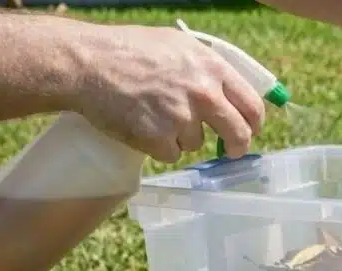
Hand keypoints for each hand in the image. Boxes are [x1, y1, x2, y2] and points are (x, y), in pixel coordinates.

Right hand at [69, 23, 264, 162]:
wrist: (87, 64)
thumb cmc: (129, 50)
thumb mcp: (178, 45)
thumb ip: (208, 68)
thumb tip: (233, 92)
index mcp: (212, 68)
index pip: (252, 104)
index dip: (255, 122)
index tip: (252, 130)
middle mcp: (203, 93)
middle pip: (239, 133)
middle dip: (238, 146)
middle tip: (232, 151)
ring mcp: (182, 118)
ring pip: (197, 143)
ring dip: (181, 136)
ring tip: (154, 113)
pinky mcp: (160, 139)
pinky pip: (171, 153)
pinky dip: (158, 146)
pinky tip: (142, 125)